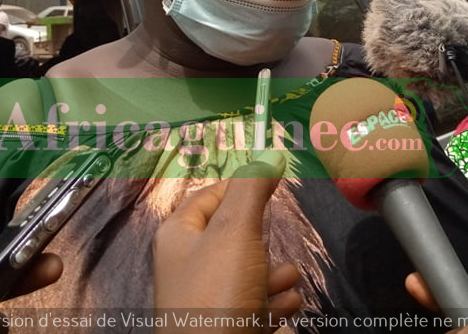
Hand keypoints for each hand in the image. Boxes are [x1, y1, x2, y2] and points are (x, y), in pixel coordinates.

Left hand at [153, 150, 301, 333]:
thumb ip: (252, 189)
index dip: (239, 186)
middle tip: (274, 234)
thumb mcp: (235, 231)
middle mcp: (188, 266)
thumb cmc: (217, 295)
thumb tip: (270, 151)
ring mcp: (207, 302)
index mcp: (179, 236)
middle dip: (259, 234)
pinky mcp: (228, 328)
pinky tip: (287, 305)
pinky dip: (273, 304)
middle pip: (230, 235)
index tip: (270, 182)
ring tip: (288, 276)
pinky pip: (255, 307)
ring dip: (272, 272)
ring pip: (246, 273)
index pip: (208, 196)